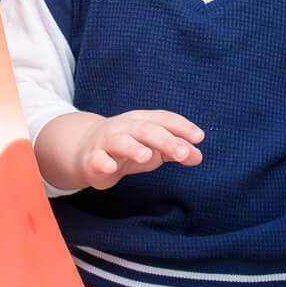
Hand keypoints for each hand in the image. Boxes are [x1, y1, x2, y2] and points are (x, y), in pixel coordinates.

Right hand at [69, 109, 203, 190]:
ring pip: (120, 141)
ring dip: (133, 147)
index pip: (163, 119)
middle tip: (182, 153)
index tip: (199, 137)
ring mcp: (107, 141)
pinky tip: (109, 167)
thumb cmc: (128, 147)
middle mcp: (124, 127)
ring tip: (146, 156)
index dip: (181, 126)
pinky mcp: (93, 158)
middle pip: (146, 129)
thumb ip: (176, 150)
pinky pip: (97, 158)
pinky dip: (103, 161)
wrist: (86, 150)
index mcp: (142, 121)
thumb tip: (198, 155)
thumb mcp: (155, 148)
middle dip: (165, 140)